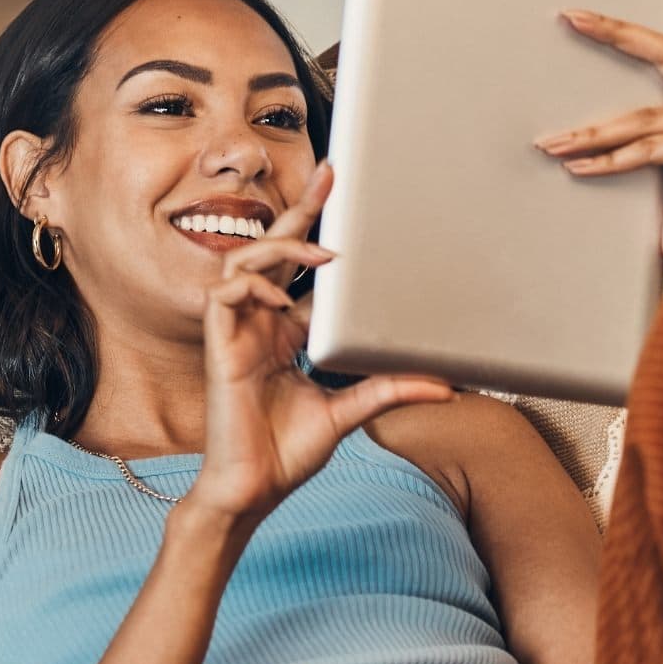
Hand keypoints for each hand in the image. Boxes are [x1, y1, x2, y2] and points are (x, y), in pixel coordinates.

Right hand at [191, 160, 454, 524]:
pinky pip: (224, 293)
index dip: (319, 235)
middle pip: (273, 250)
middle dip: (299, 211)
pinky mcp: (218, 346)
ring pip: (244, 261)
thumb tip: (443, 385)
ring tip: (320, 256)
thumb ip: (388, 389)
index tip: (346, 202)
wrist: (255, 488)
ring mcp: (237, 332)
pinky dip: (251, 285)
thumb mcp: (349, 411)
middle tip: (329, 176)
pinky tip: (279, 298)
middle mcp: (260, 325)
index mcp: (285, 334)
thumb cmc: (288, 452)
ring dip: (280, 249)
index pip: (301, 272)